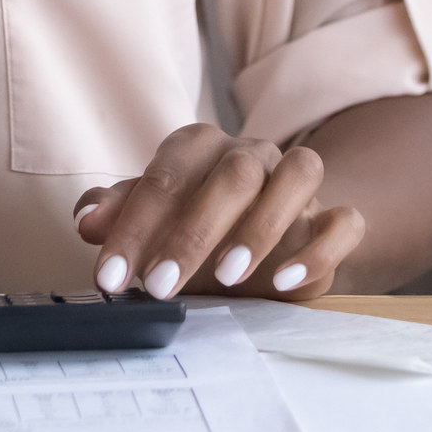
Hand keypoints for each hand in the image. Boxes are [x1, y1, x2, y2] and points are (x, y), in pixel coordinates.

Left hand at [73, 123, 364, 302]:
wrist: (262, 237)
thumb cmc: (193, 226)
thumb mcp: (151, 223)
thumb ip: (119, 215)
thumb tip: (87, 219)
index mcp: (198, 147)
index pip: (164, 177)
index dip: (133, 228)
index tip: (111, 277)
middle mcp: (251, 153)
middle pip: (234, 174)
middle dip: (193, 232)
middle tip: (161, 284)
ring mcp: (296, 181)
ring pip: (298, 176)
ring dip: (263, 226)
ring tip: (229, 276)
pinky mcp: (332, 217)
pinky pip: (344, 220)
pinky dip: (319, 248)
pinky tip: (286, 281)